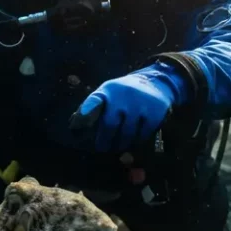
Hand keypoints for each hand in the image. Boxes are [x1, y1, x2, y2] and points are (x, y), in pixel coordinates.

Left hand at [68, 67, 184, 152]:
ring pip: (127, 134)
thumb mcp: (108, 94)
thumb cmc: (124, 93)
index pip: (93, 102)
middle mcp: (123, 96)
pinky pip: (142, 135)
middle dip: (104, 140)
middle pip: (110, 125)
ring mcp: (140, 104)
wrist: (155, 82)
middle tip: (102, 148)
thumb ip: (93, 108)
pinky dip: (136, 141)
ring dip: (120, 144)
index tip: (75, 129)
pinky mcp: (154, 113)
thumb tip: (75, 127)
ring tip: (117, 147)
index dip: (84, 115)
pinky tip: (133, 142)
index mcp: (107, 91)